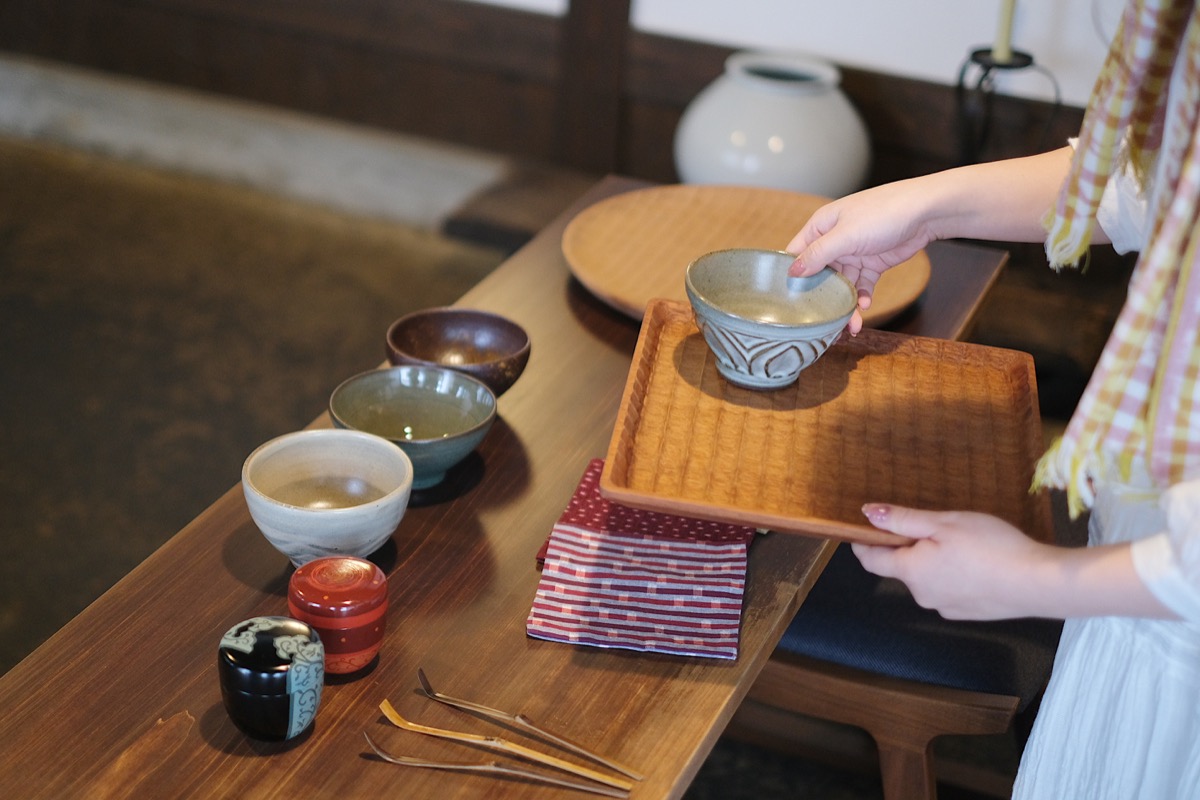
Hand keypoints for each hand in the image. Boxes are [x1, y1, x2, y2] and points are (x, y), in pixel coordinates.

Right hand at [787, 180, 938, 332]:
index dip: (791, 276)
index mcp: (821, 228)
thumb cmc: (883, 212)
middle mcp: (834, 241)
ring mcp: (854, 253)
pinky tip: (866, 306)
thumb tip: (792, 272)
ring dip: (845, 304)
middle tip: (824, 322)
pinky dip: (862, 297)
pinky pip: (862, 285)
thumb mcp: (845, 235)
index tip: (789, 301)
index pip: (797, 254)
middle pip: (820, 275)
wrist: (926, 212)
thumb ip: (818, 254)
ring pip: (842, 285)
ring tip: (851, 324)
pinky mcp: (872, 263)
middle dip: (823, 298)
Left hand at [852, 503, 1053, 619]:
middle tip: (932, 524)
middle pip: (901, 567)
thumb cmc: (990, 547)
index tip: (864, 527)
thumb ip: (903, 519)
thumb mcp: (943, 523)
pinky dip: (953, 574)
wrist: (1038, 583)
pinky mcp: (967, 613)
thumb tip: (867, 514)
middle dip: (908, 546)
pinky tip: (976, 562)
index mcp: (911, 572)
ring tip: (960, 541)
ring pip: (927, 578)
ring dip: (932, 560)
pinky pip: (948, 589)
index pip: (871, 560)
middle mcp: (922, 595)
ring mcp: (945, 607)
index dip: (864, 541)